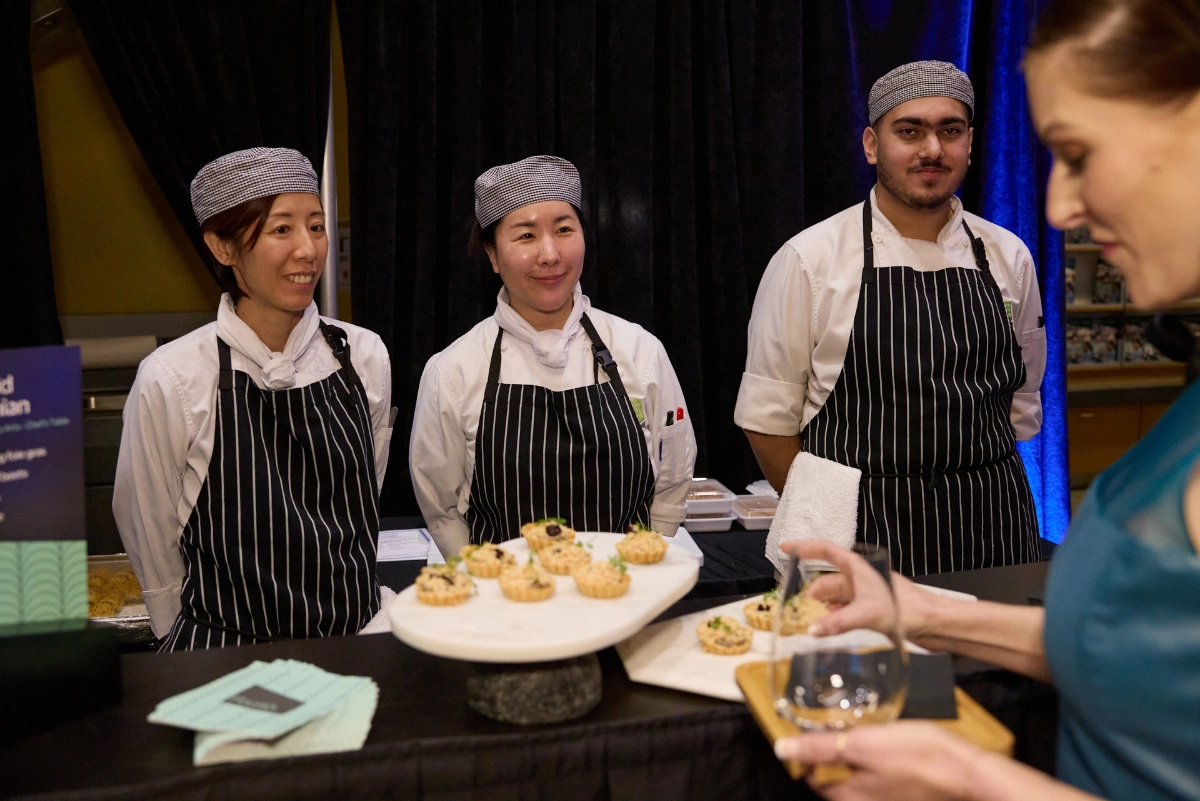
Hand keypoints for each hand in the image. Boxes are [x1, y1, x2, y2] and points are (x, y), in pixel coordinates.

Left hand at [774, 722, 977, 800]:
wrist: (968, 773)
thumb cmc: (917, 756)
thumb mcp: (863, 744)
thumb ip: (821, 748)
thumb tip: (782, 749)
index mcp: (846, 797)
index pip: (812, 776)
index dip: (810, 751)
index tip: (820, 727)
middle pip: (834, 778)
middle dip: (835, 752)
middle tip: (848, 726)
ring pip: (857, 777)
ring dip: (857, 756)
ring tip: (870, 733)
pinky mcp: (902, 795)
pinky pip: (878, 780)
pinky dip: (877, 764)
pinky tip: (890, 747)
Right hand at [780, 540, 937, 640]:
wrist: (933, 622)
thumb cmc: (906, 608)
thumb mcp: (867, 614)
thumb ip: (837, 622)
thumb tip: (812, 630)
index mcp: (857, 567)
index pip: (825, 551)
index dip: (804, 547)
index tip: (785, 548)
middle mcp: (859, 578)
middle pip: (826, 581)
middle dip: (811, 593)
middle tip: (795, 608)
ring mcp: (865, 594)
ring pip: (835, 599)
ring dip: (824, 610)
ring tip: (811, 623)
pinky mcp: (871, 609)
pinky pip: (845, 612)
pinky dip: (835, 619)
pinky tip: (830, 630)